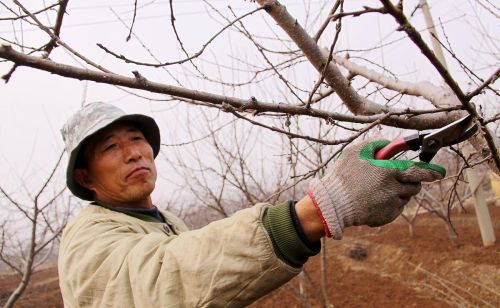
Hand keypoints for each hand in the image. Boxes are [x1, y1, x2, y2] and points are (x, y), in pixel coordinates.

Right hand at [308, 139, 445, 238]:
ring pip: (405, 197)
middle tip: (402, 179)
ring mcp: (391, 205)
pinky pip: (395, 208)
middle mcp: (394, 189)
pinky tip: (374, 199)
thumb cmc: (343, 176)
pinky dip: (390, 203)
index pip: (418, 171)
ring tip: (379, 189)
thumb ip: (376, 144)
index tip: (439, 172)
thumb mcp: (356, 152)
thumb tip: (390, 144)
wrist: (333, 204)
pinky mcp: (386, 217)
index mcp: (389, 172)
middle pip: (415, 186)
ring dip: (398, 191)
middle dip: (413, 181)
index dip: (431, 171)